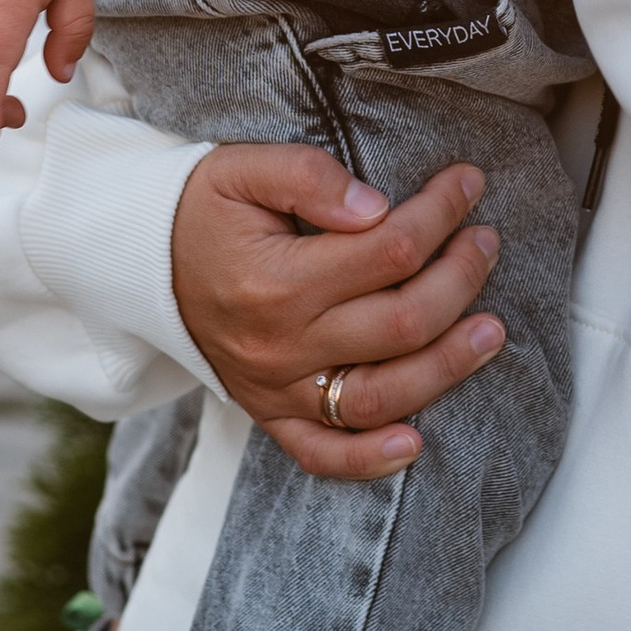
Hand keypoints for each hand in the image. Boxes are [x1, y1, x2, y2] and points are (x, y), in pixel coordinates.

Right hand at [169, 142, 509, 481]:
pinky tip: (415, 444)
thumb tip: (376, 207)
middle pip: (400, 325)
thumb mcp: (242, 169)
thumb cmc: (201, 210)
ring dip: (447, 367)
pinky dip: (368, 461)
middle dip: (460, 279)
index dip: (441, 213)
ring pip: (380, 397)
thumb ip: (309, 178)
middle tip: (486, 243)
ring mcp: (275, 388)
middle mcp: (280, 345)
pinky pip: (321, 454)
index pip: (388, 251)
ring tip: (491, 329)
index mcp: (275, 280)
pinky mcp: (269, 414)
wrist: (139, 263)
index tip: (467, 183)